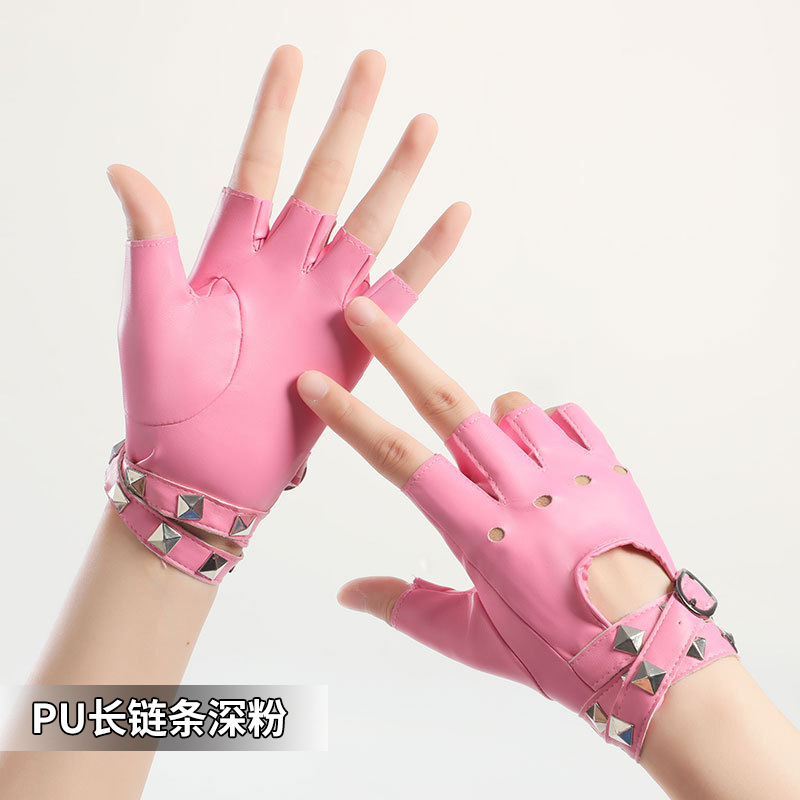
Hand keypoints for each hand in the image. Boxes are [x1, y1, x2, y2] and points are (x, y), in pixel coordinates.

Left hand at [104, 48, 469, 575]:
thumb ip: (152, 243)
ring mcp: (322, 302)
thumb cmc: (165, 399)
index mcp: (232, 256)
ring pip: (368, 224)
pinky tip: (453, 214)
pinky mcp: (354, 341)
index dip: (275, 112)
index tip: (292, 57)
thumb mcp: (151, 316)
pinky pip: (399, 290)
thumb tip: (124, 169)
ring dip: (396, 176)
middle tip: (372, 64)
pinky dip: (427, 255)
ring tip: (423, 125)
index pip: (259, 166)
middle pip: (324, 180)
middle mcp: (284, 269)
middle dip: (348, 122)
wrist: (205, 470)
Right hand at [296, 295, 736, 758]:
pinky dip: (544, 429)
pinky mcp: (606, 464)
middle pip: (446, 403)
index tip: (317, 385)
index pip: (399, 461)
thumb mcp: (474, 639)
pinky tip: (547, 466)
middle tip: (365, 313)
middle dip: (397, 353)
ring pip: (509, 407)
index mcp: (479, 531)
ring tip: (505, 469)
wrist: (649, 651)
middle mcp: (519, 489)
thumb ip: (406, 607)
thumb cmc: (559, 650)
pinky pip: (562, 415)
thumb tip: (348, 592)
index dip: (350, 419)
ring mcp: (567, 470)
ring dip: (492, 421)